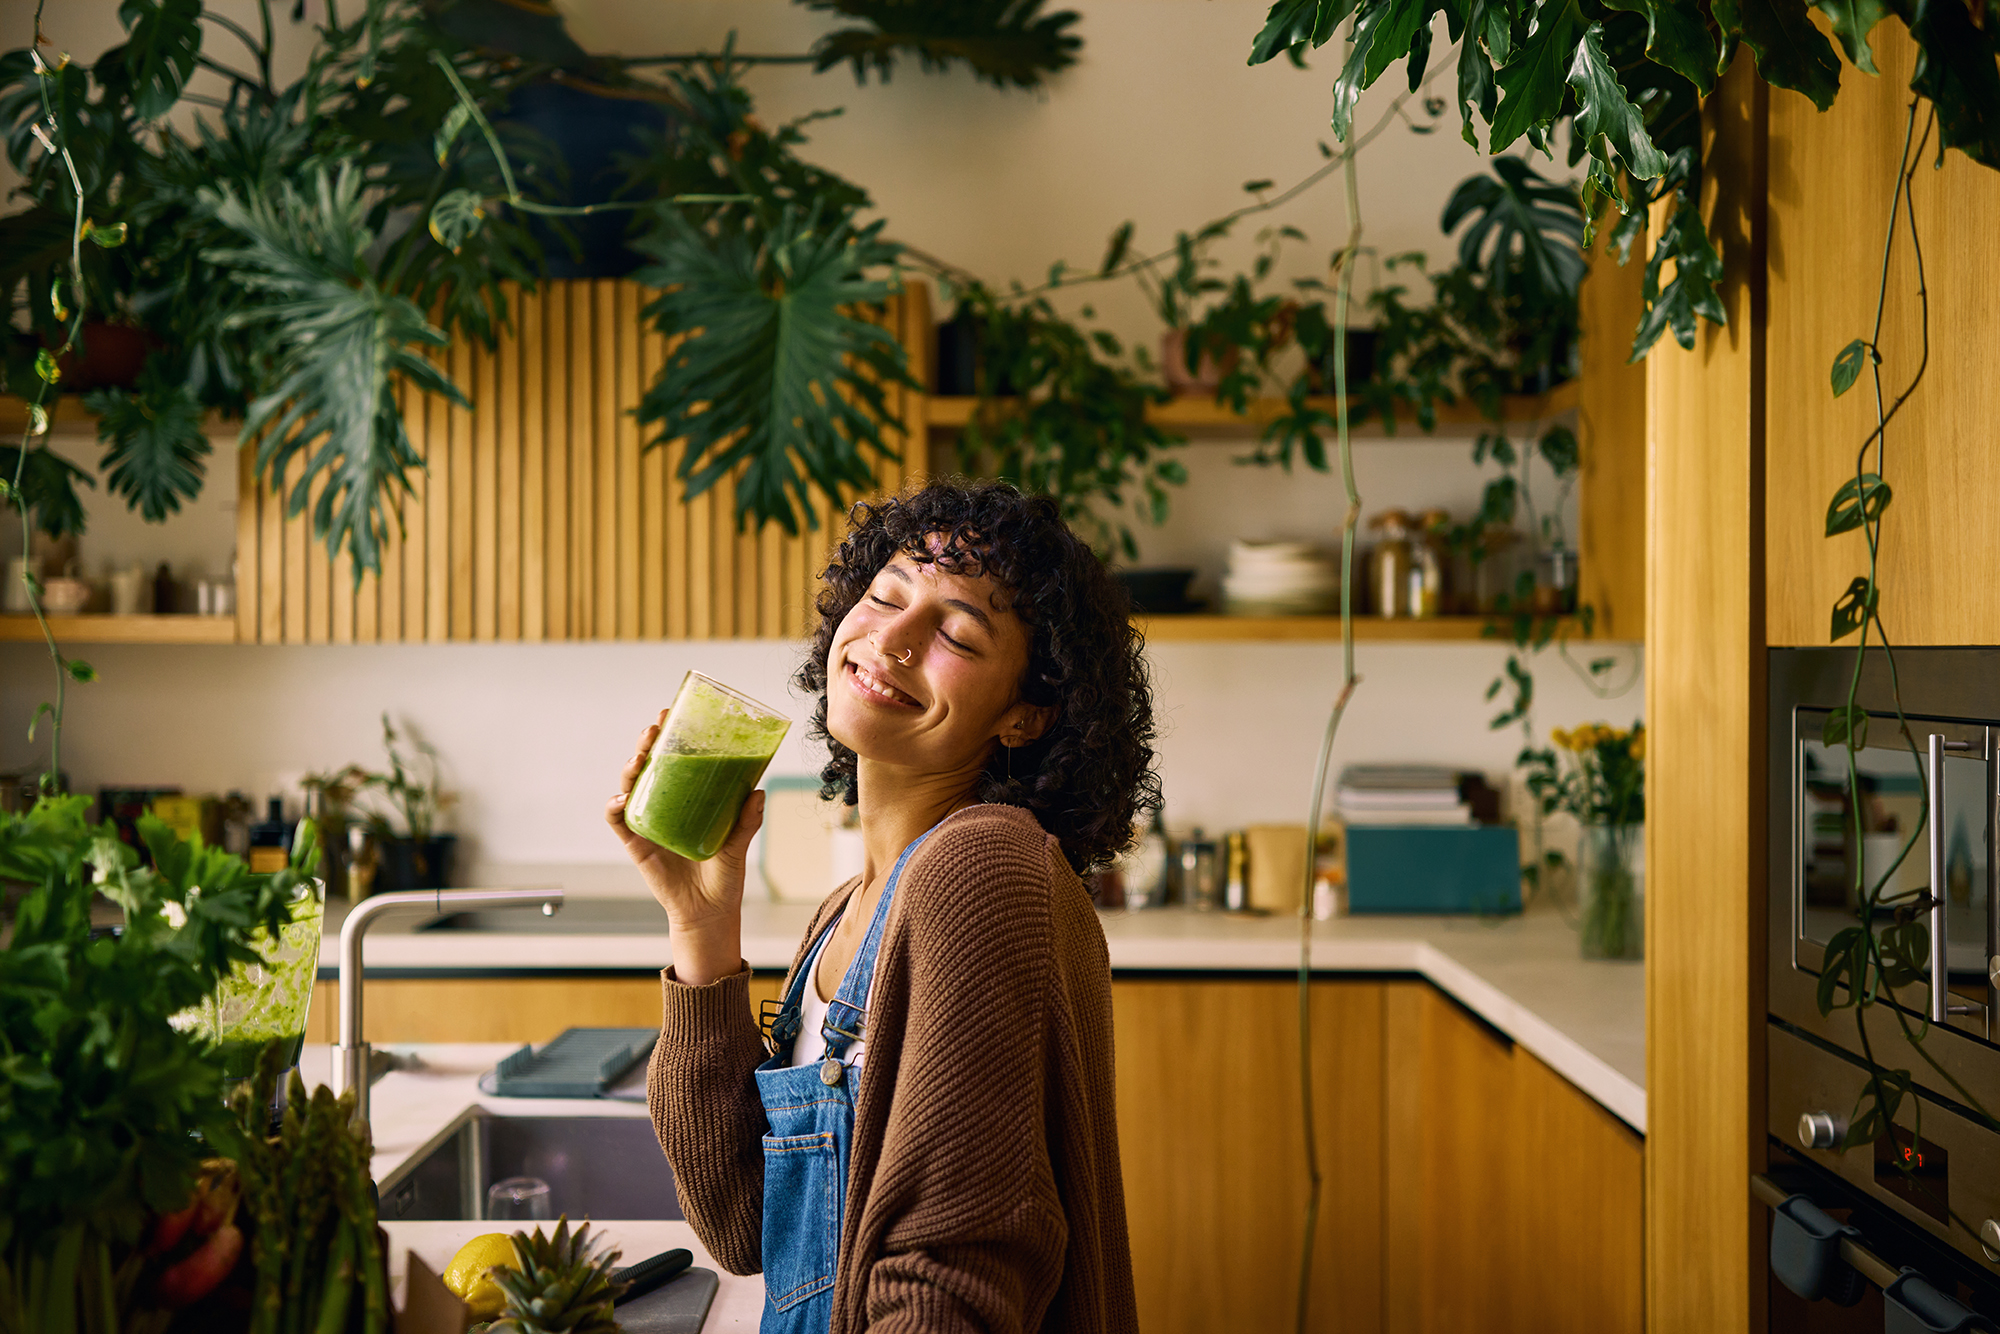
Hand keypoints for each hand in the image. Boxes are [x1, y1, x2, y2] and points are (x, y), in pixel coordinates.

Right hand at [606, 709, 761, 984]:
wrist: (709, 912)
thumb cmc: (724, 876)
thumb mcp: (738, 844)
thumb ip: (747, 820)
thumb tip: (758, 792)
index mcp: (687, 800)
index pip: (675, 761)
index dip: (670, 737)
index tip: (672, 715)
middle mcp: (664, 806)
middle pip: (649, 767)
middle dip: (647, 744)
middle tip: (654, 729)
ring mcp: (648, 823)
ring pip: (630, 787)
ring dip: (630, 769)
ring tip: (639, 758)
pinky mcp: (636, 844)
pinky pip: (619, 822)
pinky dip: (615, 808)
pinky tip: (621, 800)